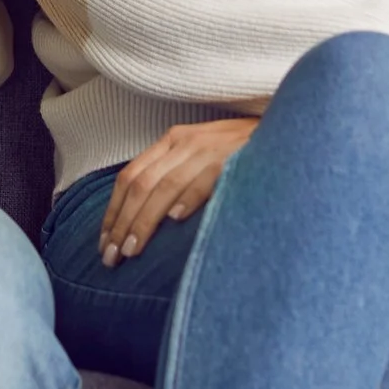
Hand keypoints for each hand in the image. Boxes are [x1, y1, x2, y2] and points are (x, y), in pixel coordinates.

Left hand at [100, 118, 257, 266]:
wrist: (285, 132)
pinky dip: (186, 200)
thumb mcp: (199, 157)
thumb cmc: (241, 153)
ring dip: (144, 221)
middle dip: (121, 223)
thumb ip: (174, 176)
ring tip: (131, 250)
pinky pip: (202, 180)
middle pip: (140, 184)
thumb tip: (146, 217)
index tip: (104, 241)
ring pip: (162, 186)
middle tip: (111, 256)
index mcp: (172, 141)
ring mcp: (207, 149)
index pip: (129, 175)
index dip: (113, 210)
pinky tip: (174, 221)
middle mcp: (184, 142)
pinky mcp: (230, 158)